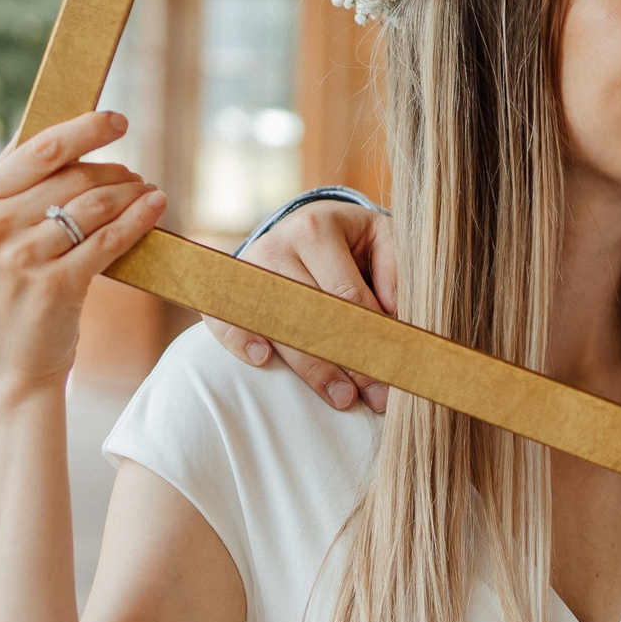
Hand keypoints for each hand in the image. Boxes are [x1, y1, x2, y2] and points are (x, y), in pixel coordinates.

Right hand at [0, 112, 165, 397]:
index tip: (115, 120)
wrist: (10, 363)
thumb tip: (60, 131)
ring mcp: (22, 257)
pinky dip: (138, 219)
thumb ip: (15, 188)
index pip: (36, 149)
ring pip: (94, 205)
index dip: (82, 129)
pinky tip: (155, 207)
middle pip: (71, 176)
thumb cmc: (10, 290)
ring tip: (146, 191)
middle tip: (134, 173)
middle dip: (111, 170)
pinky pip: (109, 240)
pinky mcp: (56, 284)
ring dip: (130, 193)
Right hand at [204, 201, 399, 411]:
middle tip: (372, 396)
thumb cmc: (352, 241)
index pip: (346, 295)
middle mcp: (277, 244)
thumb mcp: (381, 239)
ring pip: (279, 325)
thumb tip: (393, 316)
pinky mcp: (229, 288)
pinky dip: (240, 339)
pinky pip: (226, 318)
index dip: (371, 337)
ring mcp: (247, 267)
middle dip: (344, 361)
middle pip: (312, 315)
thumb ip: (394, 271)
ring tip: (340, 397)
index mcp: (316, 229)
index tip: (393, 371)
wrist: (307, 224)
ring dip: (310, 368)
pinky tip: (263, 360)